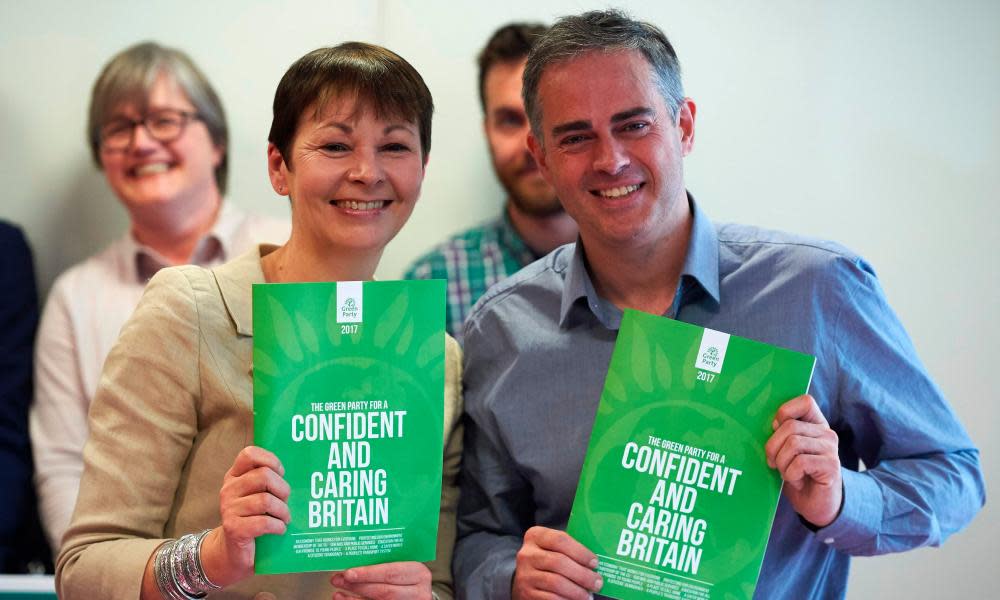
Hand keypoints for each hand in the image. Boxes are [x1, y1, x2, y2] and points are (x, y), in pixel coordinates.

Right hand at [202, 446, 290, 586]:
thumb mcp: (257, 495)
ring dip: (283, 511)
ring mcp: (229, 509)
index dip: (270, 460)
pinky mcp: (234, 528)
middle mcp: (229, 489)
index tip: (281, 473)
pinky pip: (263, 522)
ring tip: (285, 518)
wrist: (234, 552)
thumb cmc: (254, 519)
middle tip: (286, 500)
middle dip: (282, 489)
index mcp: (234, 476)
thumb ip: (269, 481)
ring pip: (265, 500)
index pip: (249, 454)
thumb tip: (301, 470)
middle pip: (263, 476)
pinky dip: (277, 526)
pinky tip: (280, 529)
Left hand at [330, 561, 431, 599]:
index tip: (349, 572)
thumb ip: (387, 561)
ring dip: (354, 598)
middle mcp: (417, 591)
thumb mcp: (404, 563)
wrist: (417, 590)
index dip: (368, 574)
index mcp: (418, 573)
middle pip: (383, 590)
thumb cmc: (409, 574)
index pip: (391, 573)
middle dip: (358, 585)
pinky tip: (346, 599)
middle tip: (339, 579)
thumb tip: (356, 557)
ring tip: (338, 592)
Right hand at [512, 526, 601, 599]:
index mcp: (535, 536)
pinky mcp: (526, 593)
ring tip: (588, 595)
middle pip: (559, 562)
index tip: (595, 562)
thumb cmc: (548, 560)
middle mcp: (527, 554)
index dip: (580, 552)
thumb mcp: (554, 548)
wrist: (526, 578)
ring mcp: (525, 574)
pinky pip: (550, 598)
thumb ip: (570, 549)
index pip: (560, 540)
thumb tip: (596, 562)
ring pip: (556, 582)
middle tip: (597, 583)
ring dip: (576, 591)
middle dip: (582, 574)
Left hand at [765, 394, 842, 527]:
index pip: (805, 401)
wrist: (815, 504)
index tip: (774, 429)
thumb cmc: (796, 475)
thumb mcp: (784, 451)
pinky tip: (797, 481)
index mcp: (814, 424)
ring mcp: (831, 448)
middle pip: (789, 426)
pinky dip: (791, 474)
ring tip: (787, 473)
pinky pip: (800, 462)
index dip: (785, 411)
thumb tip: (769, 423)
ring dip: (782, 463)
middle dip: (773, 447)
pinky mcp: (832, 465)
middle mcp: (826, 433)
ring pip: (793, 444)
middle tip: (773, 463)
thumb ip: (780, 434)